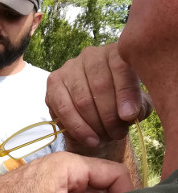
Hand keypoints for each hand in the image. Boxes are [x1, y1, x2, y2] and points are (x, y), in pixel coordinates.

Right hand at [46, 42, 152, 156]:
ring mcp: (69, 67)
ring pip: (82, 99)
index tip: (129, 117)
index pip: (120, 67)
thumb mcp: (137, 106)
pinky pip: (64, 108)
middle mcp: (91, 54)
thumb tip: (130, 113)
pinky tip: (89, 139)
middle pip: (100, 85)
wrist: (96, 115)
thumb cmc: (120, 106)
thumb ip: (139, 106)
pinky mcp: (53, 83)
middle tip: (118, 134)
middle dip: (110, 115)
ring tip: (105, 137)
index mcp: (115, 52)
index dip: (125, 93)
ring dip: (94, 124)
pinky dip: (78, 127)